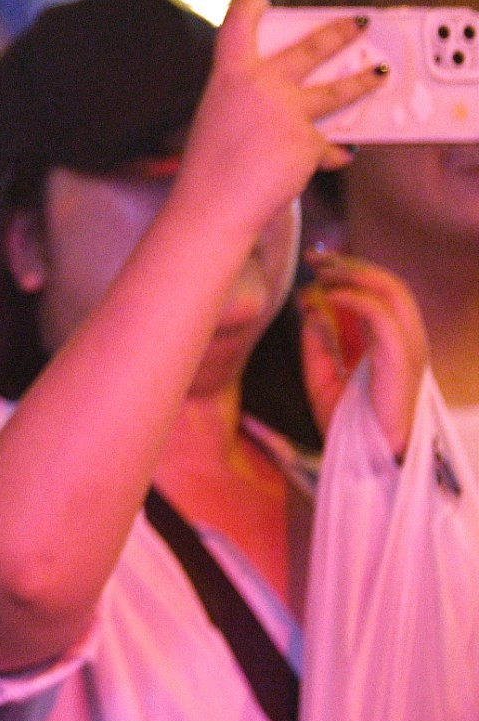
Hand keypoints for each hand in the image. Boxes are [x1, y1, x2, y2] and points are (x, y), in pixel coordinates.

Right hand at [174, 0, 381, 235]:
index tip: (260, 0)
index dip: (250, 6)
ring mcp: (287, 112)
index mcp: (228, 76)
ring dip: (364, 80)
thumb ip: (253, 99)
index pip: (237, 24)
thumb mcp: (221, 116)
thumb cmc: (211, 166)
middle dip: (340, 32)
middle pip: (311, 48)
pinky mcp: (309, 141)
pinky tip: (336, 156)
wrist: (214, 204)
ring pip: (340, 91)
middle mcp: (260, 85)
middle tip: (359, 22)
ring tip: (380, 75)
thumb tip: (300, 97)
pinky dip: (333, 151)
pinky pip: (331, 143)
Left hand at [300, 251, 428, 458]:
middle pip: (390, 285)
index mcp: (391, 344)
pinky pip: (385, 319)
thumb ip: (318, 342)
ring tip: (323, 275)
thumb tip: (311, 306)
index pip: (381, 292)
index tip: (315, 261)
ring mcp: (409, 351)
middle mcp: (406, 342)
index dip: (350, 270)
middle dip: (351, 265)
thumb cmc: (349, 424)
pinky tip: (331, 298)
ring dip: (356, 275)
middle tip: (316, 259)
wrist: (366, 461)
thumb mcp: (321, 376)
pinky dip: (357, 301)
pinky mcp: (402, 363)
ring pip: (395, 293)